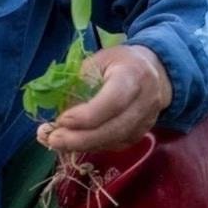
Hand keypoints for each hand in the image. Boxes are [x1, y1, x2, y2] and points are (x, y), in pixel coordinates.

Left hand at [35, 44, 170, 153]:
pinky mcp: (142, 133)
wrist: (153, 72)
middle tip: (53, 140)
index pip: (113, 101)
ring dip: (83, 145)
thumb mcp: (96, 61)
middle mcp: (145, 100)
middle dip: (81, 138)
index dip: (87, 115)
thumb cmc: (118, 63)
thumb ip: (78, 82)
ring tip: (56, 142)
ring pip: (116, 141)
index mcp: (133, 75)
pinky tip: (73, 143)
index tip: (62, 119)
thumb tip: (55, 109)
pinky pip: (117, 145)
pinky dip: (93, 146)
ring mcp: (147, 120)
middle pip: (115, 128)